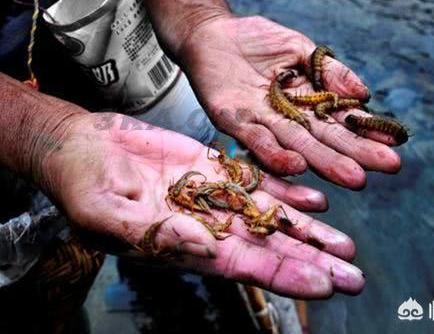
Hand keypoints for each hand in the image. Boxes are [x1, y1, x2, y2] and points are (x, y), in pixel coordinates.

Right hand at [38, 113, 364, 298]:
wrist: (78, 148)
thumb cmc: (80, 185)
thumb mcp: (107, 212)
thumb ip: (154, 232)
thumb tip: (202, 248)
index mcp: (181, 244)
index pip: (242, 264)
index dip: (284, 274)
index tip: (324, 285)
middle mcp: (203, 225)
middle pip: (267, 246)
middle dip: (310, 261)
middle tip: (355, 276)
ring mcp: (209, 196)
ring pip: (268, 216)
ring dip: (307, 230)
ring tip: (346, 244)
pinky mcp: (208, 167)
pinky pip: (254, 180)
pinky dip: (285, 190)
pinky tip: (315, 199)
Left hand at [177, 15, 400, 188]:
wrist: (210, 32)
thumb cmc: (256, 40)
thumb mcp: (299, 49)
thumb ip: (329, 71)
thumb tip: (365, 94)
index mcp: (306, 102)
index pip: (341, 120)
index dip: (366, 132)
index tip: (394, 145)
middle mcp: (287, 119)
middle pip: (324, 139)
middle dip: (355, 154)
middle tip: (387, 168)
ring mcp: (262, 122)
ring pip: (296, 145)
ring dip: (324, 162)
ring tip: (354, 177)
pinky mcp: (234, 121)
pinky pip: (256, 139)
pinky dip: (275, 153)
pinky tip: (298, 165)